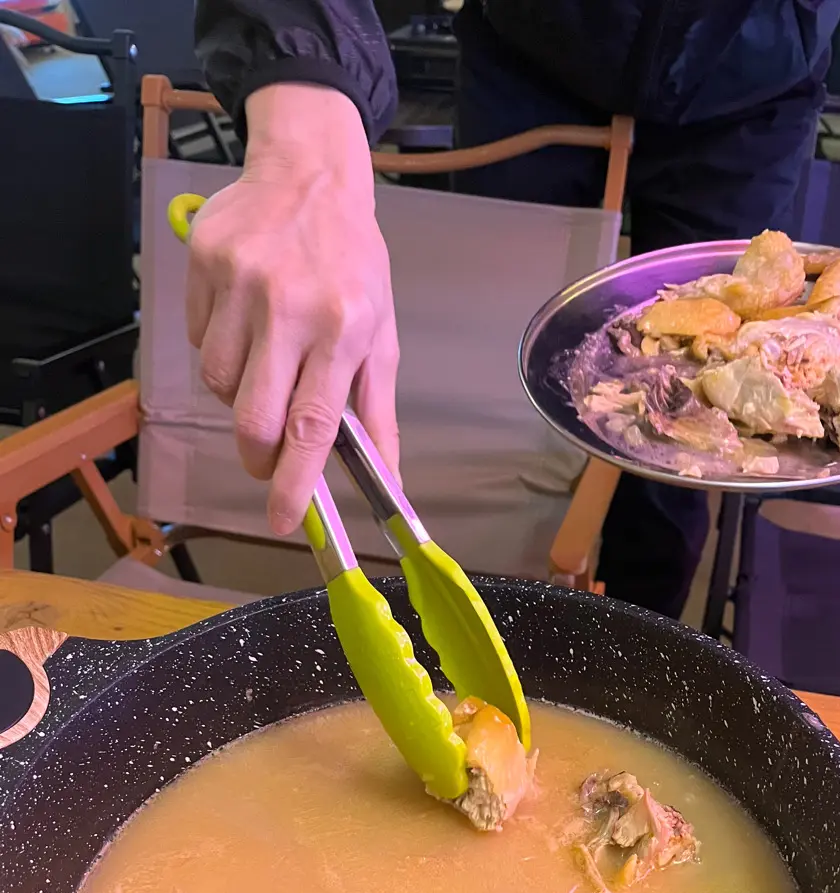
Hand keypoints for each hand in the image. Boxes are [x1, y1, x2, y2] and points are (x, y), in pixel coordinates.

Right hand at [186, 84, 398, 534]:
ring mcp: (240, 285)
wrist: (310, 173)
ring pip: (218, 384)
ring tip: (264, 366)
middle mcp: (289, 309)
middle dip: (257, 455)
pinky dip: (219, 351)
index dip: (293, 481)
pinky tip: (244, 325)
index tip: (282, 519)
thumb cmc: (353, 263)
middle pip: (252, 418)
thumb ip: (378, 412)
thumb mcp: (382, 335)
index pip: (312, 426)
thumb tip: (389, 482)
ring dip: (238, 396)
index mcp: (342, 330)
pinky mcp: (204, 264)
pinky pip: (198, 341)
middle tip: (265, 458)